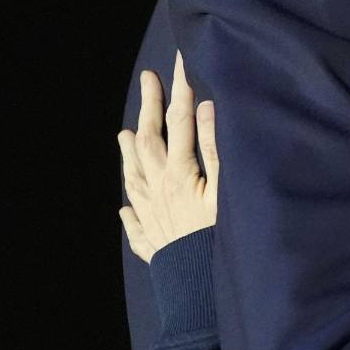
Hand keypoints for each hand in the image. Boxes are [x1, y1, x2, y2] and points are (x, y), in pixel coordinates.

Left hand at [118, 51, 218, 263]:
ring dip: (129, 152)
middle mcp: (158, 190)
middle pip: (149, 142)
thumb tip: (206, 109)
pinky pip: (134, 223)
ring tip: (123, 134)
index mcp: (179, 173)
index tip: (178, 63)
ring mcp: (151, 216)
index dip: (179, 90)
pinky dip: (128, 210)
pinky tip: (125, 207)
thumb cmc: (221, 236)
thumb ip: (216, 147)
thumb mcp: (226, 187)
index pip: (179, 122)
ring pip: (134, 177)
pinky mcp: (153, 242)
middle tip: (148, 80)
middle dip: (150, 108)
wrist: (202, 286)